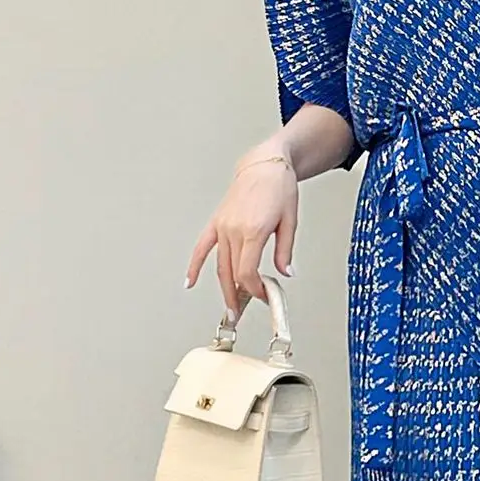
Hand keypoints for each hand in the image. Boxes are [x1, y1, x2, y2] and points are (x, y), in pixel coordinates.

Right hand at [185, 148, 297, 319]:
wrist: (265, 165)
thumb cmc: (279, 188)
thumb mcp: (290, 221)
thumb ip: (285, 251)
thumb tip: (286, 273)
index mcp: (254, 231)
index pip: (248, 272)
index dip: (255, 290)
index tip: (263, 296)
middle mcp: (234, 230)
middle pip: (232, 273)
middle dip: (237, 296)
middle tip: (239, 315)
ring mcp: (223, 226)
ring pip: (219, 265)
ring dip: (223, 288)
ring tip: (228, 307)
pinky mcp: (217, 222)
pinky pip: (202, 248)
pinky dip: (194, 266)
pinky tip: (189, 282)